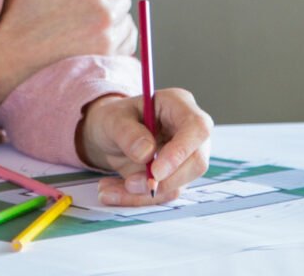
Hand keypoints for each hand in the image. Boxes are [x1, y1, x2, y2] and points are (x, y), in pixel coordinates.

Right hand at [0, 0, 136, 105]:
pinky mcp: (106, 59)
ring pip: (127, 20)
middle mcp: (103, 12)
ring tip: (89, 22)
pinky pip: (128, 43)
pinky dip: (118, 39)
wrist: (12, 55)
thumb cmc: (20, 13)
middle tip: (86, 4)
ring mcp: (106, 38)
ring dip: (115, 19)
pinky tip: (96, 37)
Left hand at [78, 89, 212, 205]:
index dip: (181, 152)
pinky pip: (161, 195)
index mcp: (178, 105)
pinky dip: (136, 199)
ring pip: (178, 185)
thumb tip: (146, 153)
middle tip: (129, 184)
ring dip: (143, 194)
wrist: (108, 136)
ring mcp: (185, 158)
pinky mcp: (175, 178)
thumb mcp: (112, 118)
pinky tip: (110, 191)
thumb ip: (127, 132)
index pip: (196, 128)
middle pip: (196, 162)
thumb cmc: (115, 119)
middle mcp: (188, 132)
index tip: (155, 172)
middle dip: (164, 180)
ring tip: (106, 188)